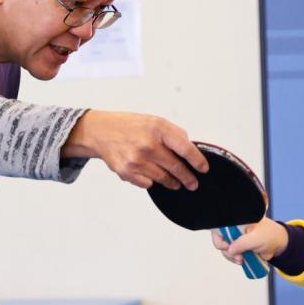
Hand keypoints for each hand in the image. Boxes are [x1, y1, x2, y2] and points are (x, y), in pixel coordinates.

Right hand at [62, 110, 207, 189]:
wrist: (100, 131)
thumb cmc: (128, 125)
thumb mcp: (153, 121)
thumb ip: (173, 133)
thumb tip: (189, 147)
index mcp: (158, 129)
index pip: (186, 149)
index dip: (198, 161)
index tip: (203, 169)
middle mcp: (148, 144)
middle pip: (176, 168)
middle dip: (188, 178)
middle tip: (192, 183)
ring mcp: (137, 160)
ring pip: (163, 178)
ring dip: (172, 183)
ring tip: (176, 183)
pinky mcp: (127, 172)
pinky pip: (147, 184)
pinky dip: (152, 181)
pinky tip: (151, 176)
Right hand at [211, 217, 287, 263]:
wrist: (278, 245)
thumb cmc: (270, 236)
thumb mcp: (257, 238)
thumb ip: (243, 243)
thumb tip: (230, 249)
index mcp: (238, 220)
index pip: (220, 225)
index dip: (219, 236)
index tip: (226, 245)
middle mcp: (235, 227)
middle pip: (220, 237)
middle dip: (226, 249)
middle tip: (236, 256)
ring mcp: (236, 237)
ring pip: (225, 247)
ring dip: (231, 256)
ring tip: (241, 259)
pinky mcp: (238, 246)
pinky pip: (230, 253)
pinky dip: (234, 258)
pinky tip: (242, 260)